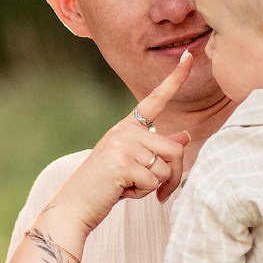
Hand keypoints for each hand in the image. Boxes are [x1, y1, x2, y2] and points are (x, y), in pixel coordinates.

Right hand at [51, 54, 193, 234]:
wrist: (74, 204)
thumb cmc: (105, 186)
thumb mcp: (132, 163)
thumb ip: (157, 149)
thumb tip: (185, 137)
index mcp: (127, 127)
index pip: (155, 100)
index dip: (175, 79)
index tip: (189, 57)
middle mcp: (125, 131)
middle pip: (174, 149)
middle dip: (172, 176)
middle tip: (160, 193)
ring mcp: (123, 146)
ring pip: (166, 168)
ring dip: (155, 187)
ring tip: (130, 187)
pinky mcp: (123, 164)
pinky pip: (154, 182)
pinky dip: (144, 194)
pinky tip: (123, 191)